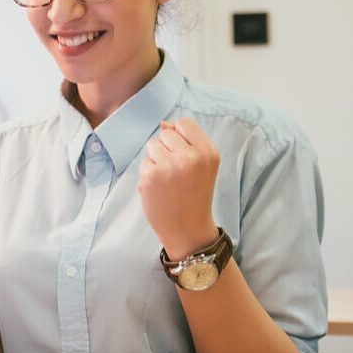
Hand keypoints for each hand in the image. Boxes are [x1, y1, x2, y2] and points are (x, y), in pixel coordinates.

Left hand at [138, 118, 219, 259]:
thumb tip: (163, 123)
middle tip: (176, 173)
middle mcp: (190, 157)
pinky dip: (148, 174)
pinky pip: (144, 162)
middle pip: (165, 134)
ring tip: (168, 180)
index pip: (184, 123)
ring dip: (156, 160)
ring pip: (152, 146)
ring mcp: (169, 166)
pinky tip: (159, 188)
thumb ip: (187, 141)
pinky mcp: (151, 175)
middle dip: (167, 149)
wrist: (188, 229)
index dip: (179, 136)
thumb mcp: (201, 165)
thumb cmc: (194, 195)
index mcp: (208, 152)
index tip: (183, 154)